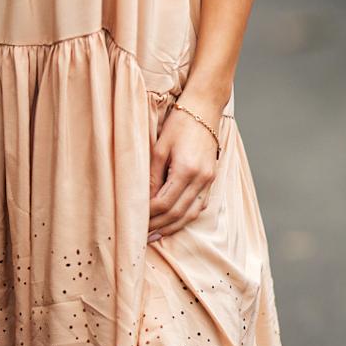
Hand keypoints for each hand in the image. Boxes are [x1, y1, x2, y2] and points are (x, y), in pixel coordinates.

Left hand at [147, 102, 219, 241]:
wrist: (204, 109)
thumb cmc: (179, 123)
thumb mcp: (160, 147)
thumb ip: (153, 175)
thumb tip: (144, 199)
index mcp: (187, 170)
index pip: (165, 203)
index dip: (149, 215)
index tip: (134, 220)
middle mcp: (201, 179)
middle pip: (178, 213)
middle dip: (158, 226)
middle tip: (140, 235)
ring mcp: (209, 181)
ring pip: (190, 214)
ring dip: (172, 227)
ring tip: (154, 235)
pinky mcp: (211, 180)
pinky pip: (199, 206)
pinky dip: (185, 218)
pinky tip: (173, 223)